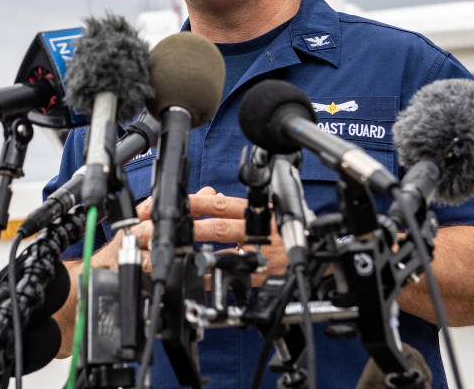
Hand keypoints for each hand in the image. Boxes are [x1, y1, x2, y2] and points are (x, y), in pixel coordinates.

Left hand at [133, 186, 288, 284]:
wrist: (319, 251)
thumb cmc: (290, 226)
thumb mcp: (266, 206)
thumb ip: (237, 205)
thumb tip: (210, 195)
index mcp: (255, 211)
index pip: (220, 203)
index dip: (193, 202)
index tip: (170, 203)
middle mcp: (255, 231)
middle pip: (215, 227)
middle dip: (183, 229)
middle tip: (154, 230)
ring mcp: (257, 254)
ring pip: (220, 251)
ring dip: (189, 251)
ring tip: (162, 253)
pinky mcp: (259, 276)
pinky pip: (229, 277)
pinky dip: (208, 275)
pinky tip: (188, 273)